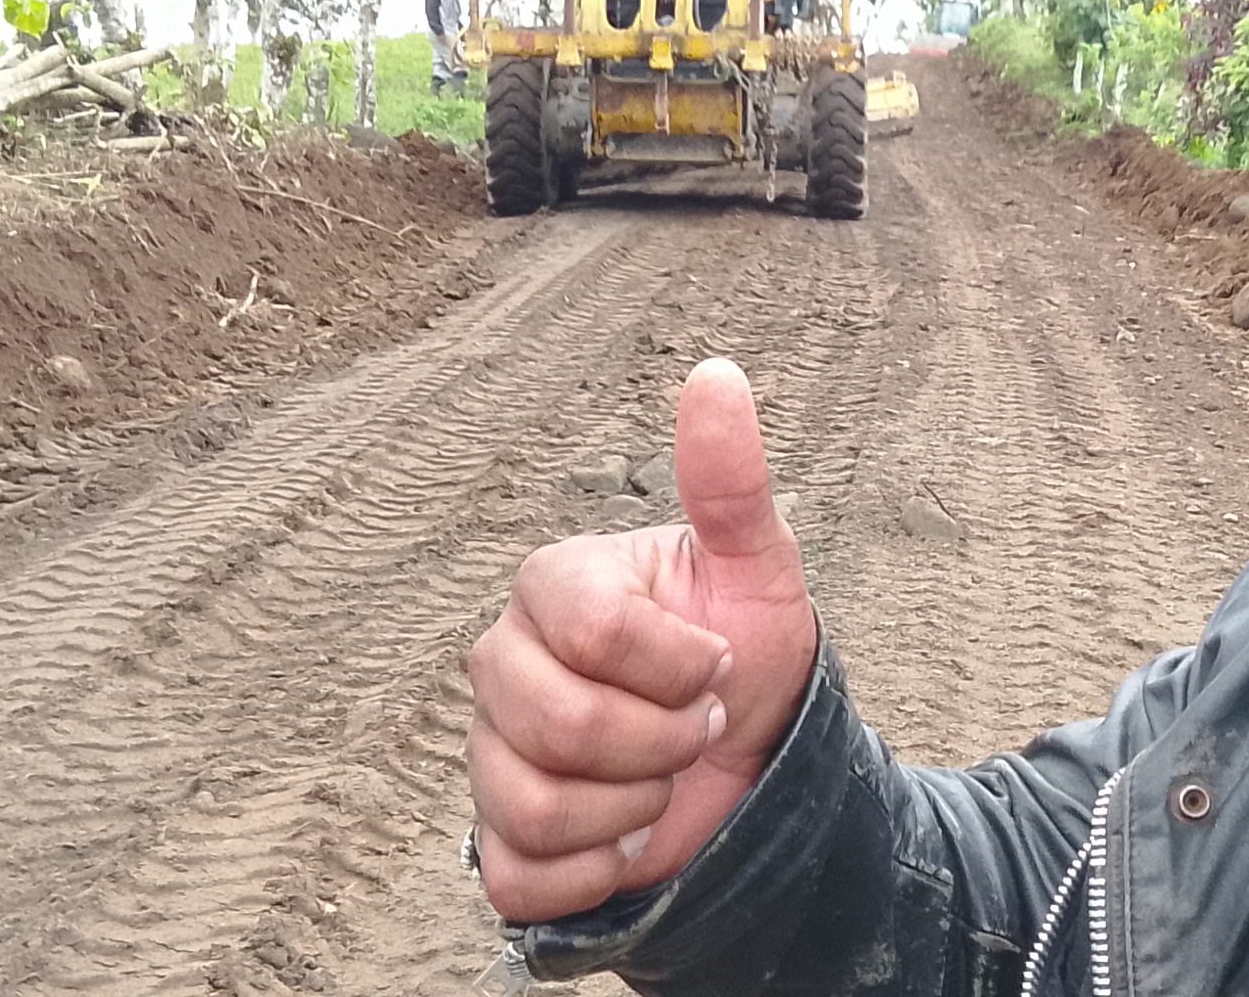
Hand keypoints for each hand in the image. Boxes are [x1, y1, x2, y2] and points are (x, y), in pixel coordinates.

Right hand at [466, 358, 819, 921]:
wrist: (753, 765)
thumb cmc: (747, 657)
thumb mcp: (757, 571)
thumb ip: (731, 482)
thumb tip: (718, 375)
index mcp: (555, 587)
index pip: (590, 630)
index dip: (675, 666)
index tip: (717, 666)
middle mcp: (503, 662)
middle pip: (556, 725)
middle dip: (660, 742)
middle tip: (698, 729)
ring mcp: (490, 751)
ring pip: (537, 805)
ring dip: (634, 807)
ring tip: (662, 779)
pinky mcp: (497, 837)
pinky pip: (518, 874)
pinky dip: (594, 871)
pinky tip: (629, 836)